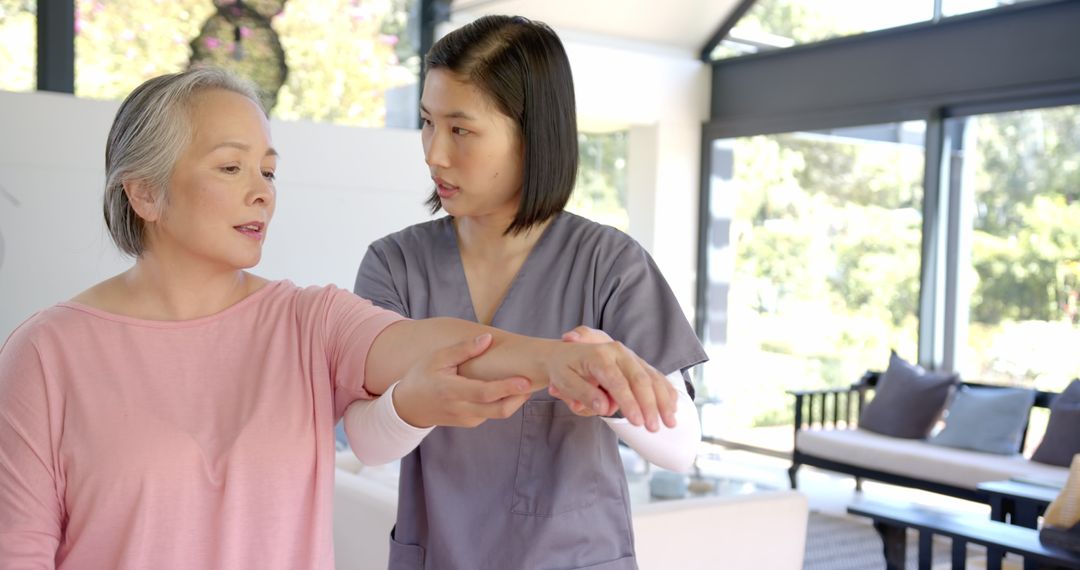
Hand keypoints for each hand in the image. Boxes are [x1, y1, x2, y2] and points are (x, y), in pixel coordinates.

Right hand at [393, 334, 532, 427]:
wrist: (408, 406)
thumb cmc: (422, 376)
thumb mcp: (437, 358)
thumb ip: (463, 349)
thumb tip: (487, 338)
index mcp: (451, 391)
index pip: (485, 393)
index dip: (507, 387)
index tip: (525, 380)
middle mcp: (461, 409)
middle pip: (498, 409)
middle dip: (519, 397)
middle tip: (533, 381)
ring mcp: (466, 419)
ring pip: (498, 413)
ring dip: (514, 400)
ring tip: (525, 382)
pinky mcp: (470, 423)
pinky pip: (491, 413)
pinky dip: (503, 402)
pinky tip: (510, 388)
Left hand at [544, 327, 677, 431]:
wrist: (567, 352)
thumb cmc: (564, 369)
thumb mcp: (564, 381)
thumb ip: (583, 393)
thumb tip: (604, 407)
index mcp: (600, 355)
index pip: (618, 382)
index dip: (629, 403)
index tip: (637, 422)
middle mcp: (619, 353)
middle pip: (640, 379)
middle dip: (650, 405)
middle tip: (653, 428)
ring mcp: (631, 357)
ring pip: (653, 378)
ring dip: (663, 401)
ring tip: (670, 423)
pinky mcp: (638, 364)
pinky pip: (657, 377)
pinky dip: (667, 392)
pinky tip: (672, 409)